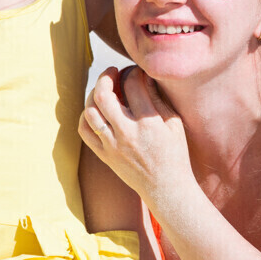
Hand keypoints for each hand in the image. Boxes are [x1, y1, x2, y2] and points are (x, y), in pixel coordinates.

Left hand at [78, 67, 192, 205]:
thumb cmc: (175, 155)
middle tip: (112, 71)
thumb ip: (159, 100)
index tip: (136, 72)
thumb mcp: (174, 124)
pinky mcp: (104, 155)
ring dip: (93, 94)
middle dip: (106, 77)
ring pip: (90, 112)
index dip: (134, 72)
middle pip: (103, 95)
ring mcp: (112, 146)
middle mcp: (126, 133)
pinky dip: (85, 116)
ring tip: (103, 89)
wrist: (166, 188)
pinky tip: (95, 110)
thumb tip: (145, 78)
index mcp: (148, 123)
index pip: (133, 85)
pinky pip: (85, 131)